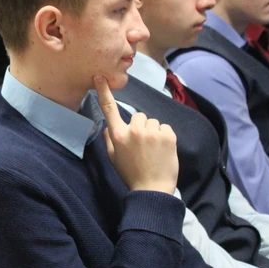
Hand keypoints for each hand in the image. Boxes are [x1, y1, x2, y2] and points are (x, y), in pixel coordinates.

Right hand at [95, 75, 178, 194]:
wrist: (153, 190)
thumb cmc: (131, 174)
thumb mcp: (113, 158)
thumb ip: (109, 140)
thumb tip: (109, 127)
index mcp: (118, 135)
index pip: (109, 109)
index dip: (104, 92)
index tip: (100, 77)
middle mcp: (133, 131)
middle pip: (138, 116)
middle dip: (141, 126)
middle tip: (143, 144)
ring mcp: (151, 133)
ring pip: (153, 122)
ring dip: (153, 132)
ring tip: (154, 149)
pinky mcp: (168, 136)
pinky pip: (165, 128)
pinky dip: (165, 136)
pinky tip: (163, 150)